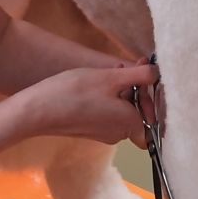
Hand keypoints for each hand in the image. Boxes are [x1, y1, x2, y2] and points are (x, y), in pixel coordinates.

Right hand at [16, 63, 158, 146]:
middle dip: (139, 87)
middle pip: (141, 111)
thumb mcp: (112, 78)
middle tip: (133, 64)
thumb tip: (158, 74)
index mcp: (131, 125)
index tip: (150, 78)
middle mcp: (120, 134)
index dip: (156, 100)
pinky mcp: (91, 129)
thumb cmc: (76, 93)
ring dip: (124, 89)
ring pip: (124, 109)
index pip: (156, 120)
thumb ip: (140, 75)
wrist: (39, 110)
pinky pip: (109, 112)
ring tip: (115, 69)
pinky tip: (100, 80)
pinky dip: (110, 96)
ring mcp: (104, 133)